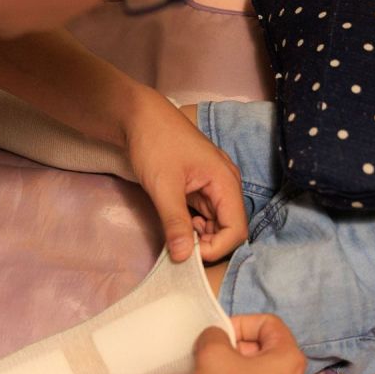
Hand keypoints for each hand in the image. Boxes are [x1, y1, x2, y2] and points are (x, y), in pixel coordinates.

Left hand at [124, 91, 247, 262]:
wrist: (138, 116)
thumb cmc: (155, 143)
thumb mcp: (163, 185)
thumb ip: (175, 222)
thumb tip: (183, 258)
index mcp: (226, 182)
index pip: (236, 230)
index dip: (217, 248)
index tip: (189, 255)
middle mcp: (226, 186)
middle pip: (228, 230)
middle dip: (208, 245)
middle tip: (179, 249)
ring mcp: (213, 187)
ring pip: (215, 225)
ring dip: (199, 238)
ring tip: (175, 236)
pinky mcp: (199, 189)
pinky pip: (204, 216)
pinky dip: (192, 227)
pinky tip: (176, 227)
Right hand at [190, 315, 305, 373]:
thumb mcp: (212, 354)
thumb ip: (213, 335)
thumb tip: (216, 339)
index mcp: (290, 358)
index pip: (269, 323)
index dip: (241, 322)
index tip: (219, 336)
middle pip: (265, 349)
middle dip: (236, 347)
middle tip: (212, 356)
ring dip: (236, 370)